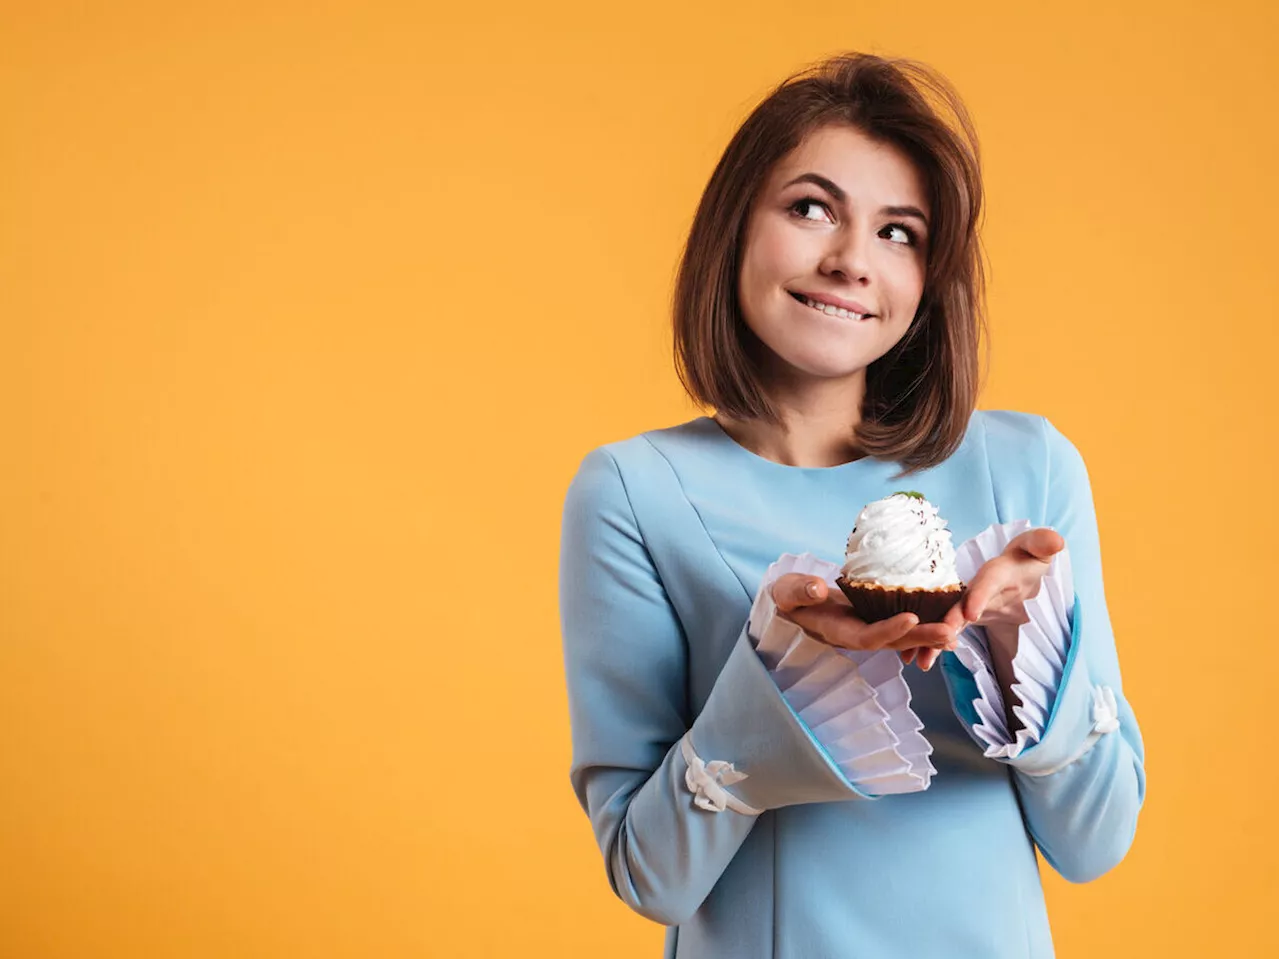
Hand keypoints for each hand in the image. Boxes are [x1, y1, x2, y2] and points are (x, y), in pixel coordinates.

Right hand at [770, 574, 957, 663]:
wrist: (793, 605)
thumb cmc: (789, 597)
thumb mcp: (787, 592)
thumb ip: (800, 591)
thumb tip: (818, 588)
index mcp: (838, 631)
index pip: (867, 636)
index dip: (889, 629)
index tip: (911, 618)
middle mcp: (857, 635)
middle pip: (894, 642)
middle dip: (922, 639)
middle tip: (950, 632)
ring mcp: (868, 629)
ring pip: (903, 637)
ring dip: (929, 635)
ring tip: (957, 629)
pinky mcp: (876, 620)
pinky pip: (904, 625)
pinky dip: (924, 625)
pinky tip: (946, 619)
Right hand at [910, 527, 1066, 671]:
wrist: (1017, 573)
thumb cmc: (1028, 559)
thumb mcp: (1039, 549)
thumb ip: (1044, 543)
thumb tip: (1056, 541)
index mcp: (995, 571)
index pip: (987, 583)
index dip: (978, 597)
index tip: (971, 615)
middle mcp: (975, 587)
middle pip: (957, 604)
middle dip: (944, 622)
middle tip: (935, 638)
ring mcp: (967, 603)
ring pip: (946, 620)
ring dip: (931, 637)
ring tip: (918, 659)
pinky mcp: (965, 618)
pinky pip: (949, 631)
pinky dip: (934, 645)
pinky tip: (923, 662)